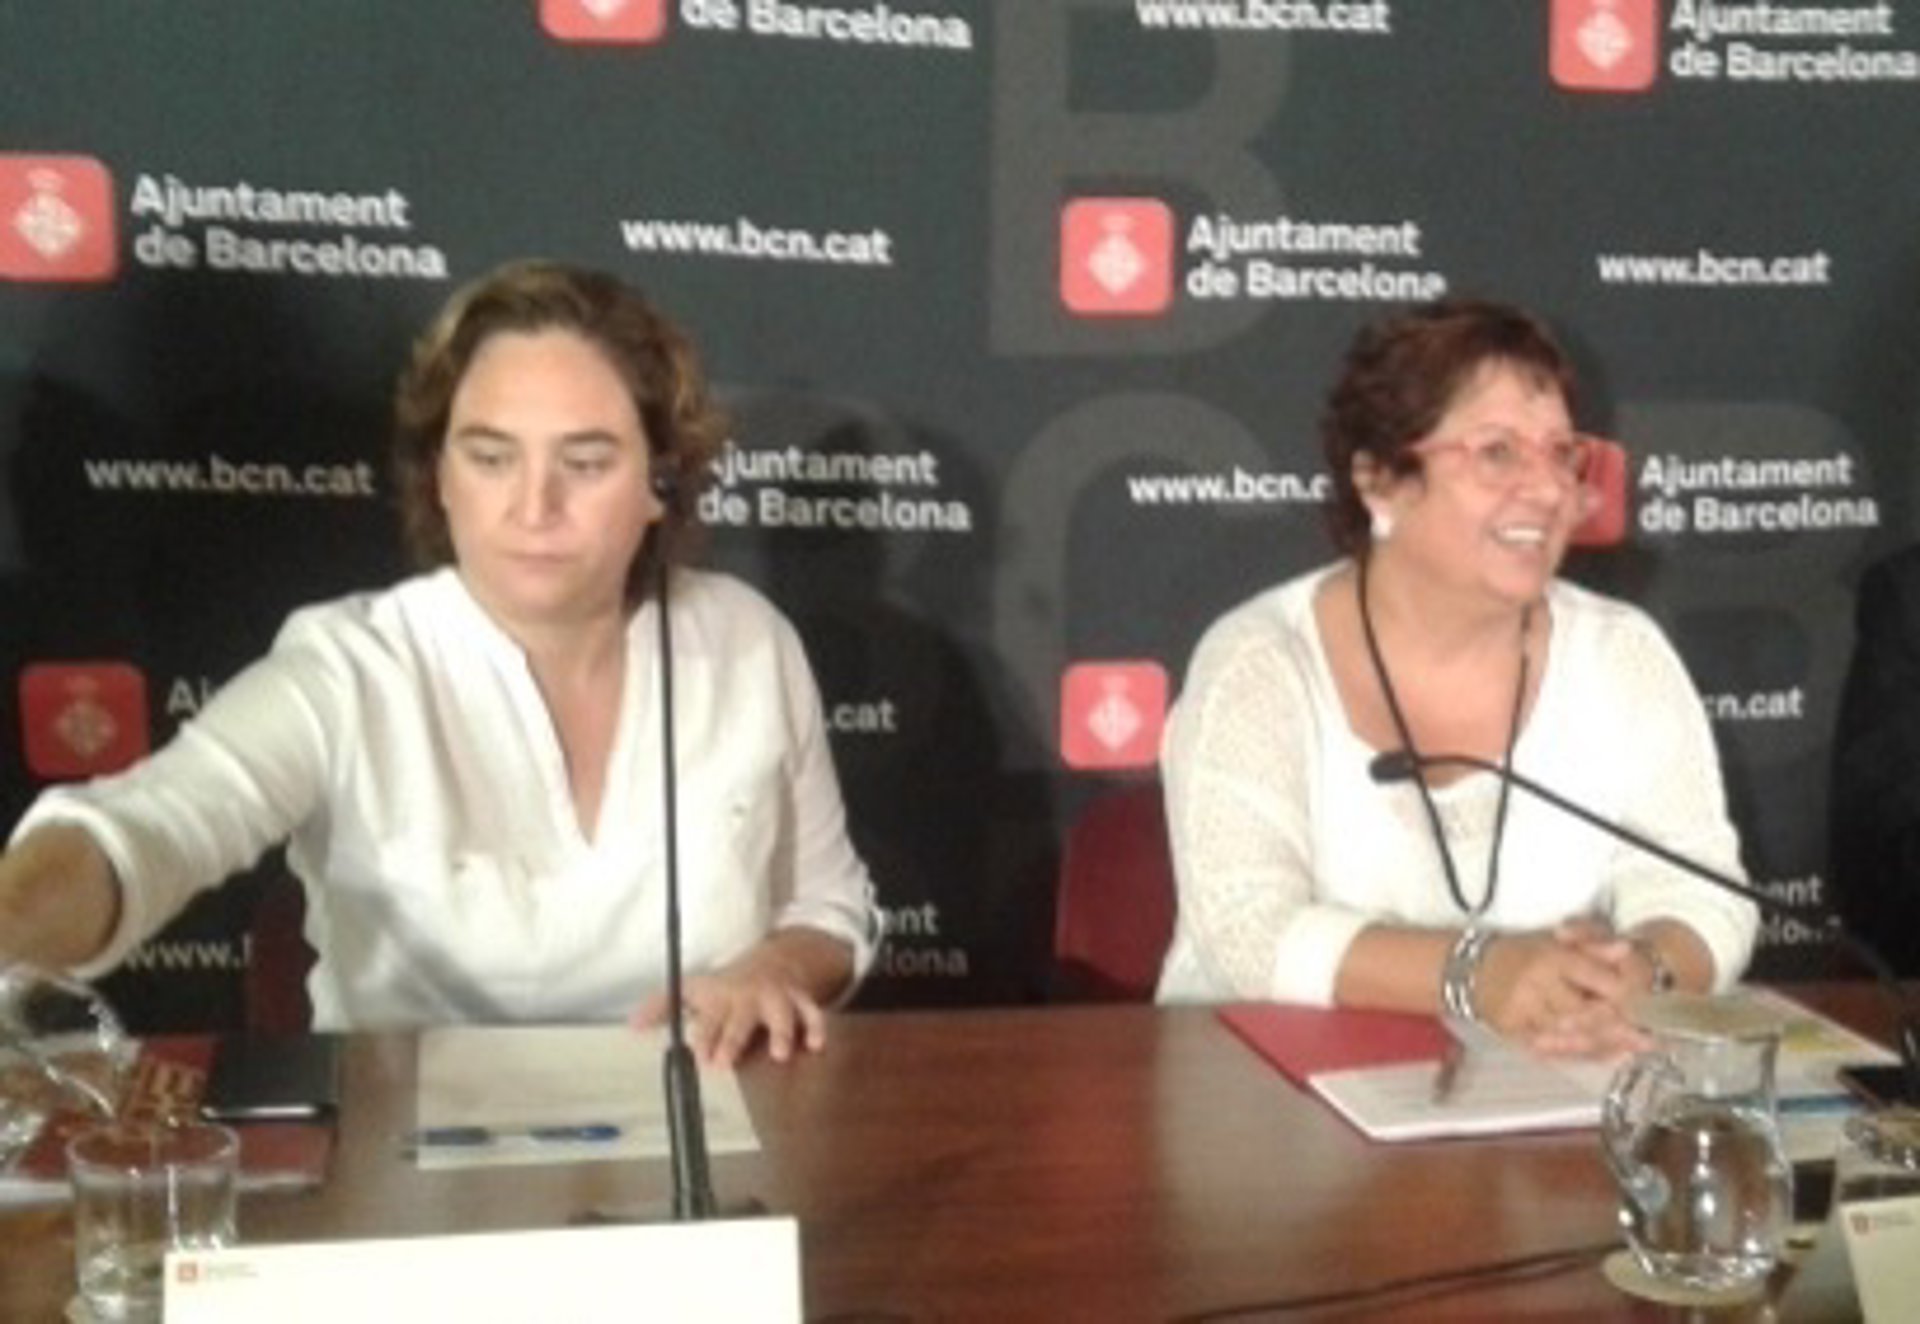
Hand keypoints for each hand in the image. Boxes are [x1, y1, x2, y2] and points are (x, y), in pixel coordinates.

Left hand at [631, 947, 827, 1069]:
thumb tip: (632, 1026)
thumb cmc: (725, 986)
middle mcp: (748, 997)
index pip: (710, 1018)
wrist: (773, 961)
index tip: (701, 1056)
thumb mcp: (693, 991)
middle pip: (741, 1019)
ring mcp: (776, 999)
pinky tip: (816, 1045)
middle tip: (724, 1062)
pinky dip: (816, 1027)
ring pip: (781, 1014)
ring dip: (781, 1032)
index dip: (705, 1036)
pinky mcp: (800, 1002)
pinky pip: (812, 1013)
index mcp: (721, 997)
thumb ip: (662, 1007)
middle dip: (733, 1039)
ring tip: (780, 1055)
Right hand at [1473, 927, 1642, 1059]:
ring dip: (1606, 1043)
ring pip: (1575, 1036)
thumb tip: (1625, 950)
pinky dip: (1583, 1054)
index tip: (1649, 1006)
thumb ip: (1594, 943)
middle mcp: (1538, 984)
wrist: (1471, 967)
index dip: (1629, 998)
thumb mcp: (1557, 939)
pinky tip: (1605, 1054)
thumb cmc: (1518, 953)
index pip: (1602, 982)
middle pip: (1591, 1015)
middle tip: (1649, 1035)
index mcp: (1552, 957)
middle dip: (1621, 1027)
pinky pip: (1555, 1049)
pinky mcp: (1515, 1031)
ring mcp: (1525, 1011)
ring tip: (1633, 1047)